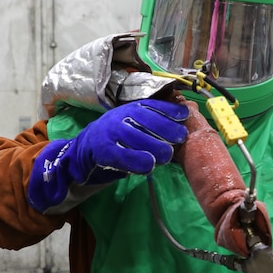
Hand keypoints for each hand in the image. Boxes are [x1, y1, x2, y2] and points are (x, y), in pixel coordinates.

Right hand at [28, 99, 187, 212]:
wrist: (87, 148)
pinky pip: (123, 156)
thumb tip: (186, 114)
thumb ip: (155, 119)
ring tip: (165, 156)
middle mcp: (121, 116)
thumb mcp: (135, 122)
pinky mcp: (103, 150)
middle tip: (179, 140)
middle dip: (168, 131)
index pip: (154, 106)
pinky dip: (139, 162)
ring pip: (138, 138)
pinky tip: (149, 165)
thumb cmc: (119, 135)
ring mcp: (110, 132)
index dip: (171, 111)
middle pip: (149, 121)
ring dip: (156, 148)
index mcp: (131, 108)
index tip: (184, 117)